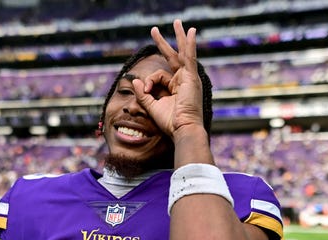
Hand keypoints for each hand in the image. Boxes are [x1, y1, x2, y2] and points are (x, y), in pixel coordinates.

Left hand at [133, 19, 203, 137]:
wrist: (183, 129)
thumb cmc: (170, 122)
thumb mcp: (152, 106)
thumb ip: (143, 93)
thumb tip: (136, 80)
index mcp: (176, 88)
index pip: (159, 76)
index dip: (150, 81)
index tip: (146, 90)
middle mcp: (184, 81)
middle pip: (173, 57)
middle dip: (164, 43)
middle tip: (154, 30)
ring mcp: (189, 78)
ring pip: (182, 53)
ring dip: (179, 37)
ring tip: (177, 22)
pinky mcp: (191, 78)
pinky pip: (190, 57)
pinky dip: (190, 44)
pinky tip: (190, 32)